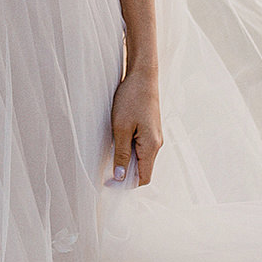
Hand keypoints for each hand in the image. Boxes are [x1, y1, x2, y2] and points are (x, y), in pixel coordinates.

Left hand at [109, 71, 162, 186]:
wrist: (142, 77)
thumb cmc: (131, 99)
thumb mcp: (121, 128)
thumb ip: (122, 153)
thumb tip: (121, 177)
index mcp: (151, 147)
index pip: (143, 178)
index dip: (126, 184)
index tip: (108, 183)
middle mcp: (157, 144)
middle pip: (143, 170)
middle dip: (126, 175)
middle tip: (105, 172)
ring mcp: (155, 136)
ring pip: (141, 159)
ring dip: (127, 162)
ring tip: (109, 157)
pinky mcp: (150, 129)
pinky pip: (141, 148)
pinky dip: (129, 151)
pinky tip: (117, 144)